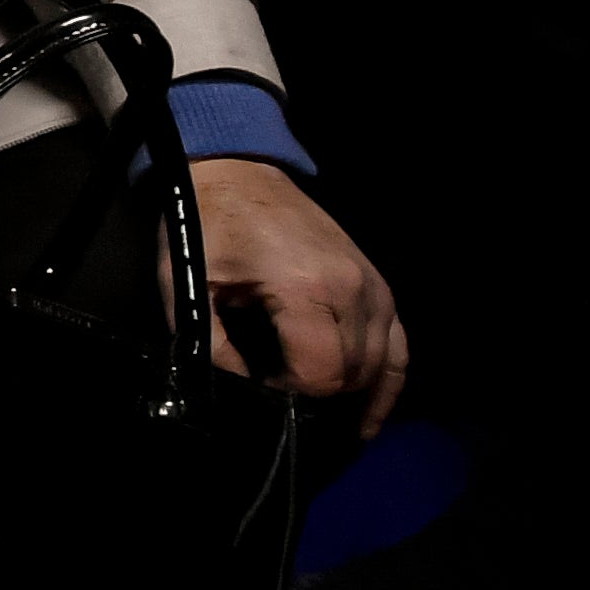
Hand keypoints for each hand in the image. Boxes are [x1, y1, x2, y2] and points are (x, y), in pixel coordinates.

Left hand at [192, 155, 406, 424]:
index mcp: (305, 289)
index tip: (263, 394)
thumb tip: (235, 392)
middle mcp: (352, 288)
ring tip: (321, 417)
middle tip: (283, 400)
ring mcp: (373, 285)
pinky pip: (399, 344)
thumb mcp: (189, 282)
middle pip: (352, 374)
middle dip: (318, 399)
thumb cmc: (210, 223)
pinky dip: (389, 381)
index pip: (321, 373)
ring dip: (352, 394)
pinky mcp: (379, 284)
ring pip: (380, 364)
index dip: (292, 398)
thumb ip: (211, 344)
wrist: (238, 172)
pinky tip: (370, 414)